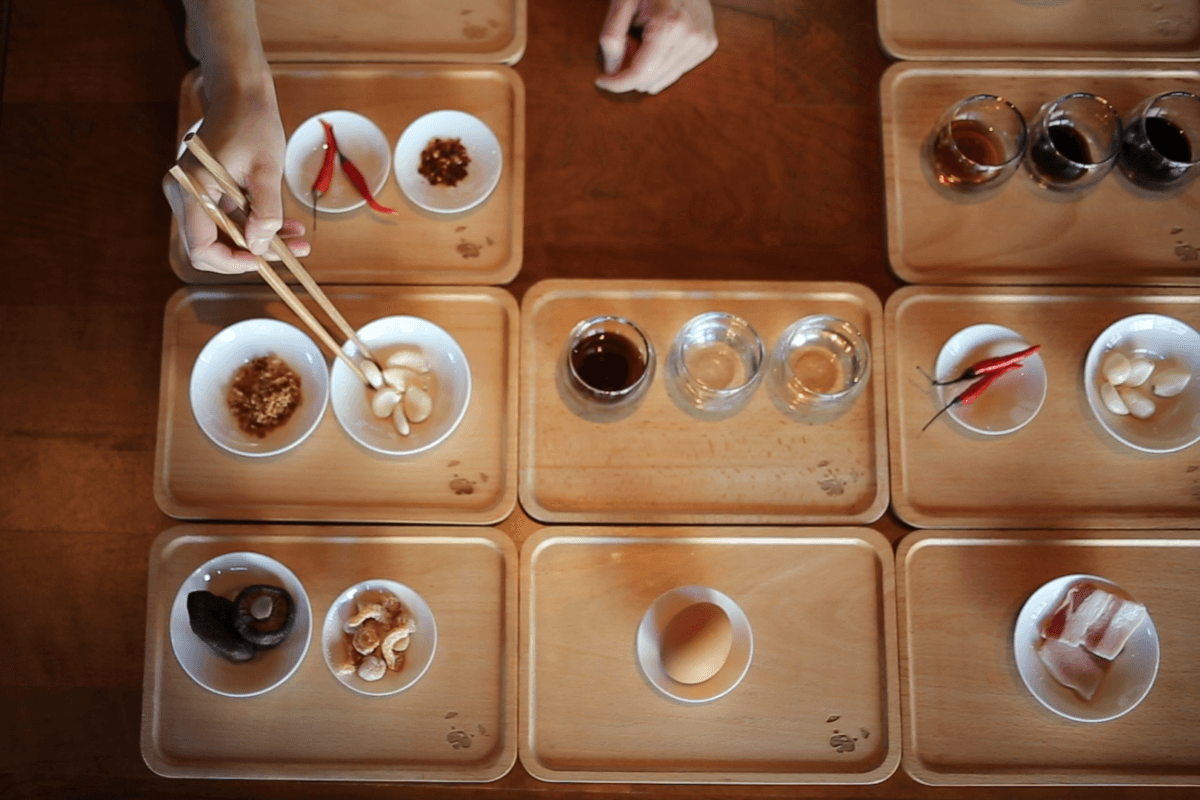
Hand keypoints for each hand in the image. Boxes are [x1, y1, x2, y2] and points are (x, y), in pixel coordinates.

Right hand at [164, 83, 309, 273]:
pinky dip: (254, 225)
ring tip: (298, 240)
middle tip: (293, 252)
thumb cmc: (254, 124)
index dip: (233, 262)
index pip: (201, 248)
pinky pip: (227, 220)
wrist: (242, 94)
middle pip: (212, 246)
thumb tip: (260, 248)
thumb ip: (265, 212)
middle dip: (253, 254)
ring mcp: (191, 193)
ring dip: (260, 241)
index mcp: (192, 188)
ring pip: (223, 236)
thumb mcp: (268, 171)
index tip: (265, 260)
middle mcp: (183, 193)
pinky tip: (287, 227)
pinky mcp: (204, 191)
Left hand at [596, 0, 717, 94]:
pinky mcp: (708, 45)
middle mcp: (691, 37)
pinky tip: (660, 40)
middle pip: (650, 80)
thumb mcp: (622, 1)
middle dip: (631, 69)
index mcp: (669, 25)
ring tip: (644, 38)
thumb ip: (612, 36)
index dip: (617, 83)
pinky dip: (661, 63)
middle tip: (627, 43)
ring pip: (662, 80)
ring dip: (646, 67)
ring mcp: (703, 42)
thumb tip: (612, 71)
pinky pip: (676, 71)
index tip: (601, 81)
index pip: (639, 74)